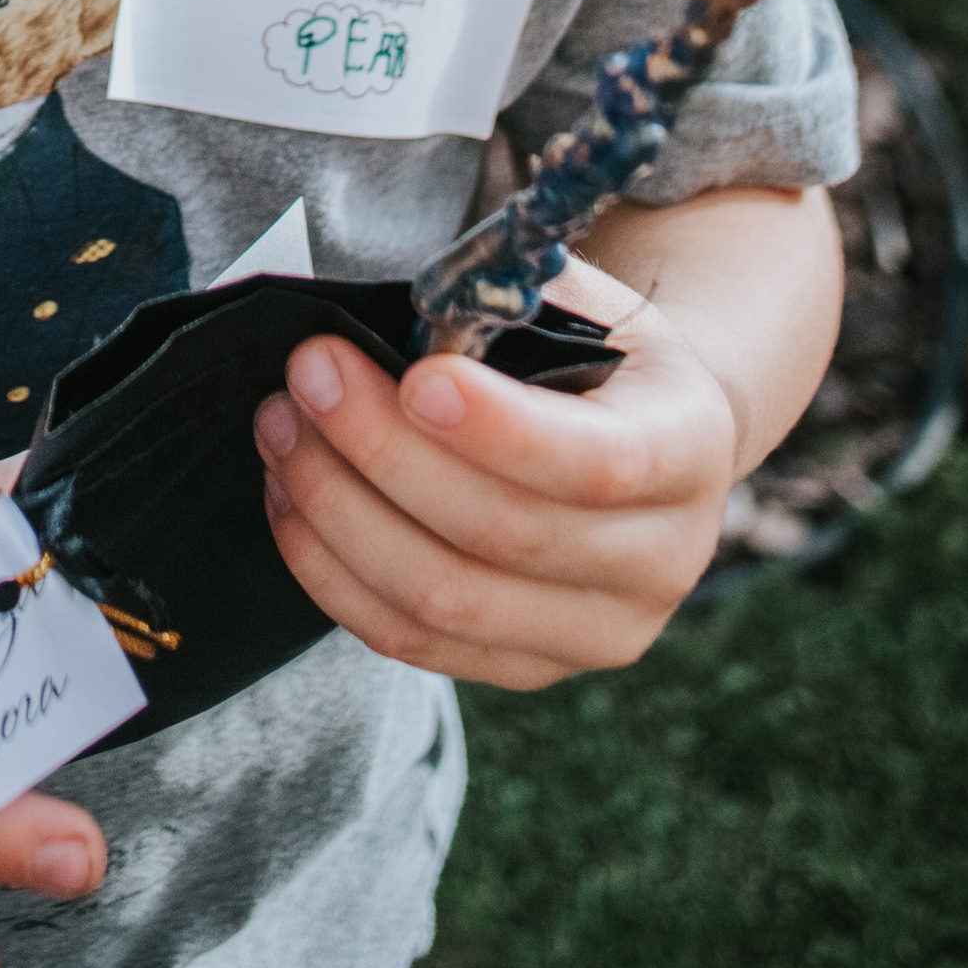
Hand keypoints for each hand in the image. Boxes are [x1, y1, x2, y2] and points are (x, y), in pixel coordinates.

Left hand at [254, 259, 742, 687]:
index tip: (413, 379)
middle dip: (382, 450)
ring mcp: (594, 632)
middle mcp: (657, 562)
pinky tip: (290, 497)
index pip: (597, 465)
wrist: (645, 434)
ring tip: (280, 427)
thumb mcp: (583, 301)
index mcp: (687, 450)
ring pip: (442, 598)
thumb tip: (408, 322)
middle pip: (501, 534)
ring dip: (338, 510)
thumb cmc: (595, 352)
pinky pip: (411, 640)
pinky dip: (333, 571)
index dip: (499, 431)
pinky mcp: (526, 666)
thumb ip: (507, 303)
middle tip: (307, 372)